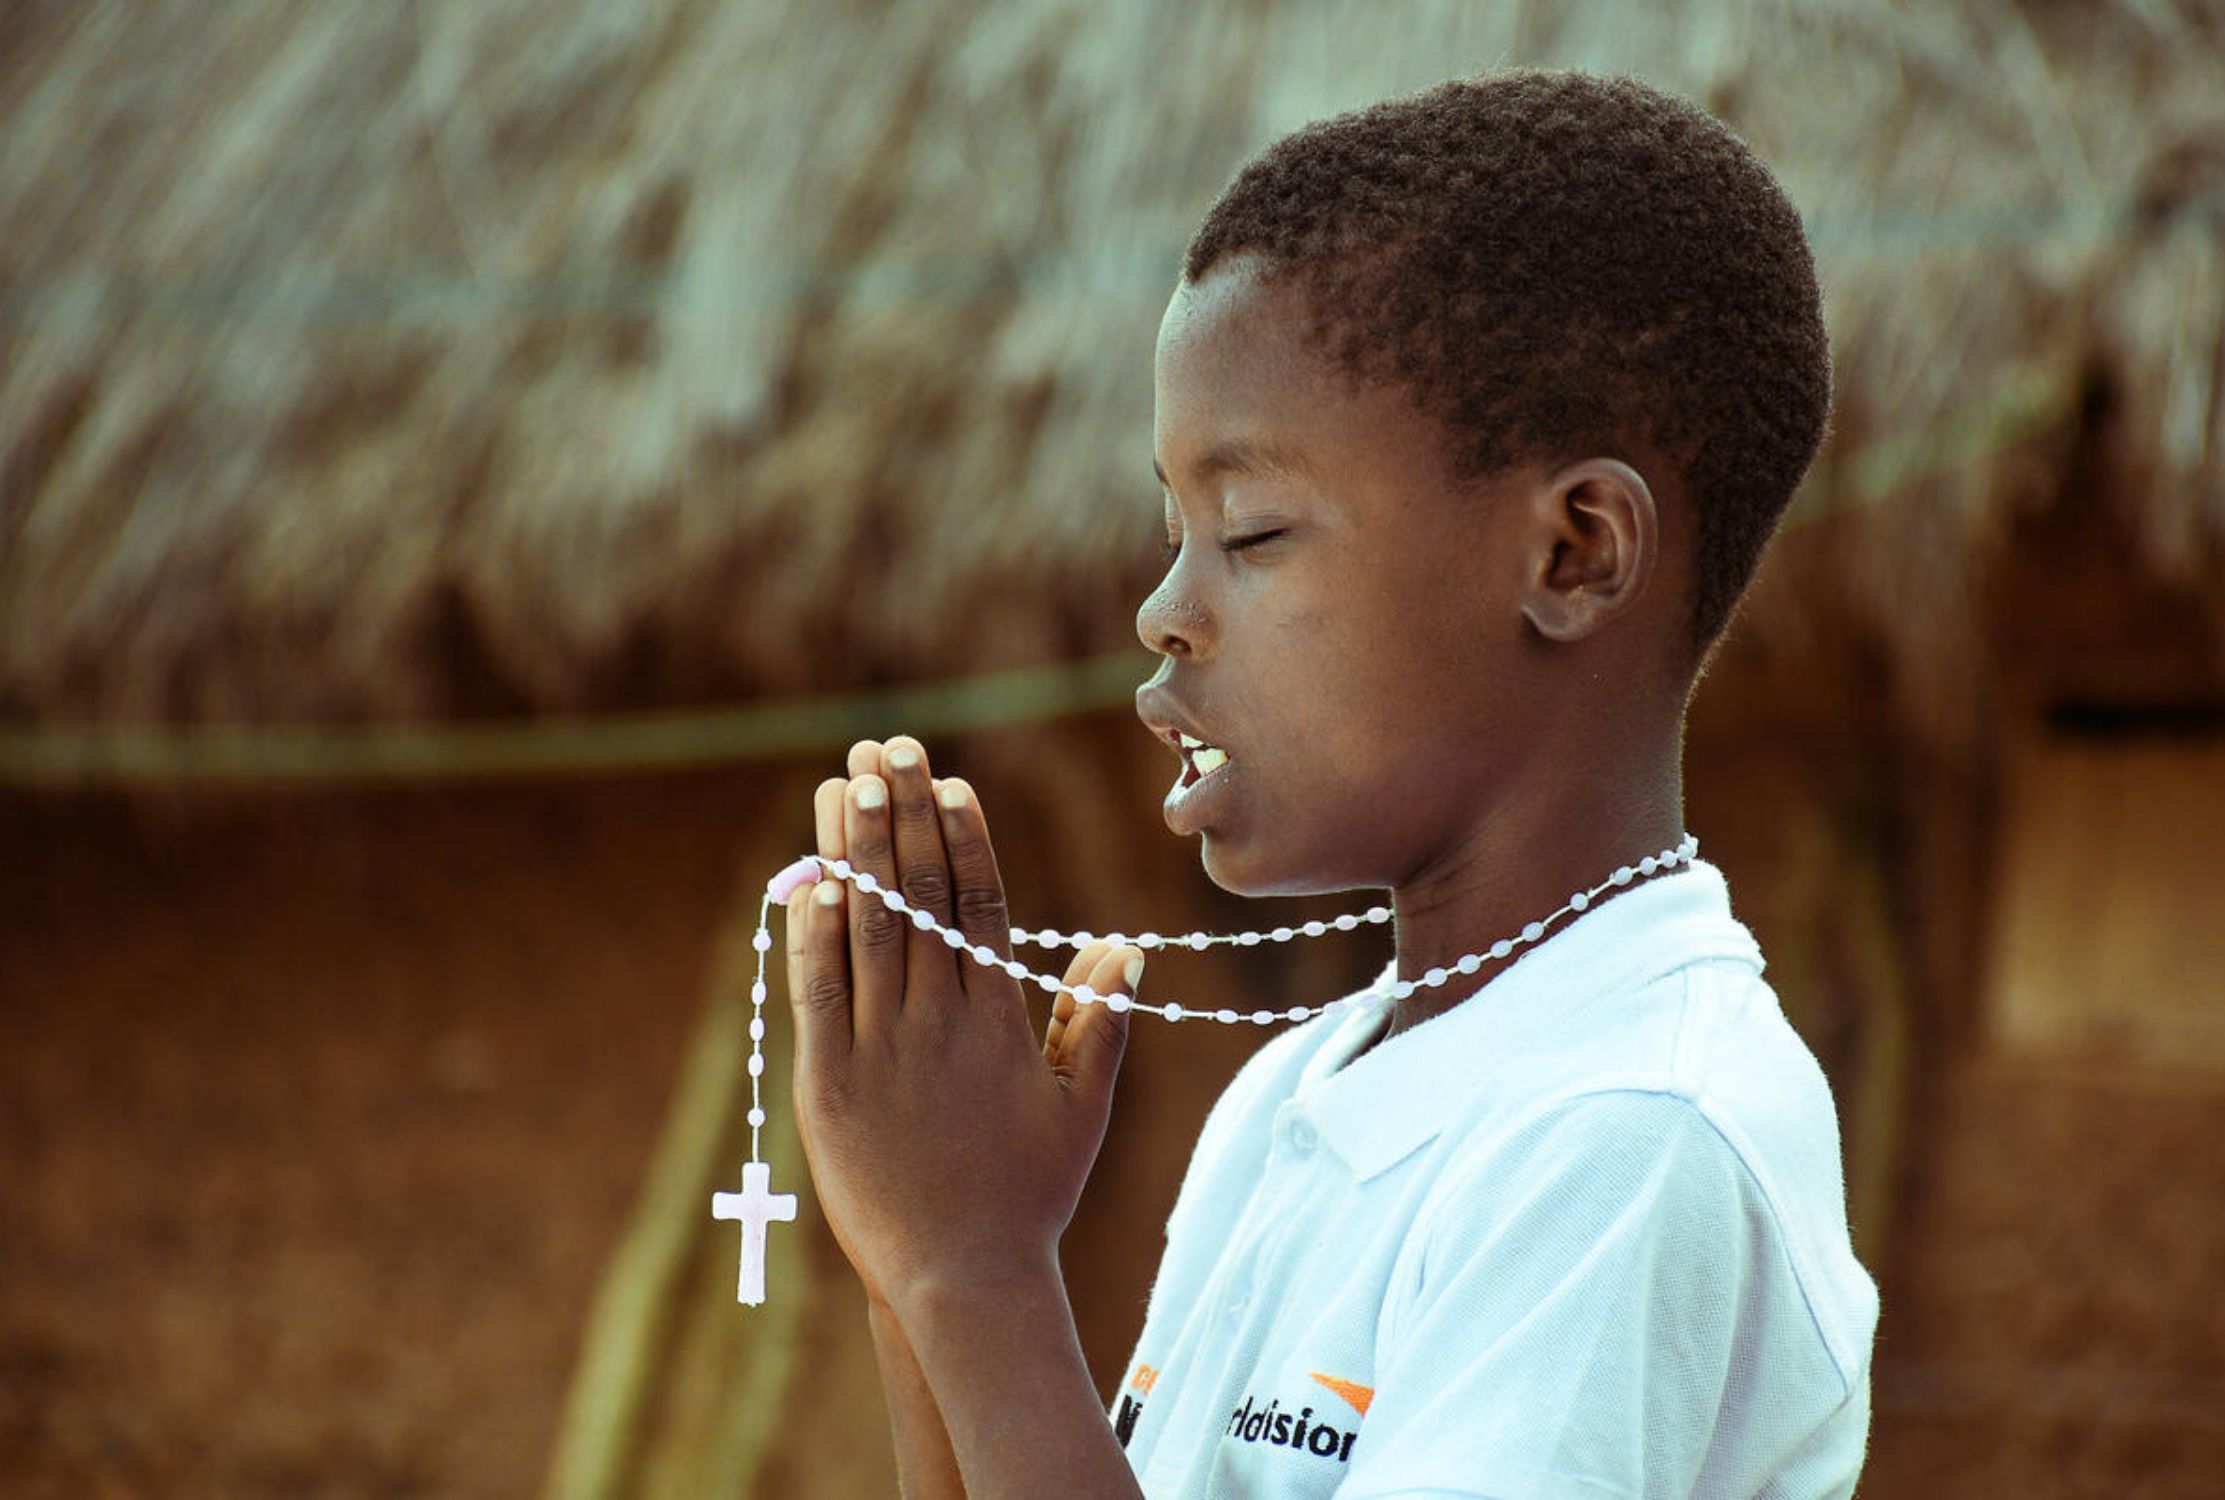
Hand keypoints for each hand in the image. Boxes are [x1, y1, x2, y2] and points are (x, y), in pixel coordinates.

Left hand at [784, 736, 1143, 1318]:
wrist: (964, 1276)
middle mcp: (938, 1022)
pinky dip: (813, 932)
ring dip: (854, 850)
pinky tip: (808, 878)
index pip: (980, 905)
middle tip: (887, 748)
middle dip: (903, 815)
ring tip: (844, 783)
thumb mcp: (1080, 1107)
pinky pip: (818, 992)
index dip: (963, 837)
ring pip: (865, 928)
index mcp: (997, 1021)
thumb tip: (1124, 948)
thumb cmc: (1028, 1195)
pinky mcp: (827, 1084)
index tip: (949, 782)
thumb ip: (1098, 1022)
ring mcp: (880, 1050)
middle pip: (919, 896)